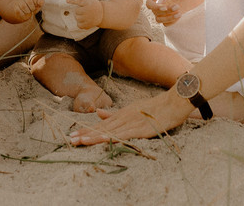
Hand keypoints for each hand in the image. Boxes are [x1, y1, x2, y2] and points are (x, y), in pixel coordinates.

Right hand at [0, 0, 42, 22]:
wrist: (18, 10)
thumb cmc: (29, 7)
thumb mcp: (36, 5)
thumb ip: (40, 3)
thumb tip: (42, 1)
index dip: (36, 2)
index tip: (35, 4)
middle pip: (29, 1)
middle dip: (32, 7)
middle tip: (32, 10)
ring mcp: (18, 1)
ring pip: (24, 6)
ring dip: (28, 11)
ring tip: (28, 12)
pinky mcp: (14, 7)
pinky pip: (19, 11)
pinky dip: (23, 14)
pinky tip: (24, 14)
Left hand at [67, 0, 103, 29]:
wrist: (102, 13)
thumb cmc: (92, 5)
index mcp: (88, 2)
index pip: (79, 1)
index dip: (72, 1)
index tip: (67, 0)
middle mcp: (88, 10)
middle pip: (76, 11)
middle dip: (78, 10)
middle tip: (84, 10)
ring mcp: (88, 18)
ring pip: (77, 18)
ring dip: (79, 17)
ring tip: (84, 15)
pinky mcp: (88, 24)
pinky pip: (79, 25)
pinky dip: (80, 23)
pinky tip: (85, 20)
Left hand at [68, 88, 193, 145]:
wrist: (175, 101)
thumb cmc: (157, 107)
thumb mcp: (133, 109)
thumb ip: (115, 114)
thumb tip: (99, 113)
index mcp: (122, 114)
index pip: (101, 124)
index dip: (86, 130)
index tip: (73, 136)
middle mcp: (124, 117)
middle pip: (102, 128)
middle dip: (85, 134)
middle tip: (69, 140)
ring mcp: (132, 122)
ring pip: (110, 131)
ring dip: (94, 136)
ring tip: (79, 142)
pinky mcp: (142, 128)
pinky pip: (124, 135)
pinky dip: (112, 138)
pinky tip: (103, 141)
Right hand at [146, 0, 204, 25]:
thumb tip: (159, 3)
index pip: (149, 3)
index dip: (155, 7)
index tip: (165, 8)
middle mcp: (159, 0)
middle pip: (154, 12)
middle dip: (165, 12)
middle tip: (177, 7)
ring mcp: (165, 8)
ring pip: (159, 19)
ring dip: (168, 18)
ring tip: (179, 13)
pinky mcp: (171, 14)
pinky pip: (166, 23)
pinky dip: (172, 21)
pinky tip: (180, 14)